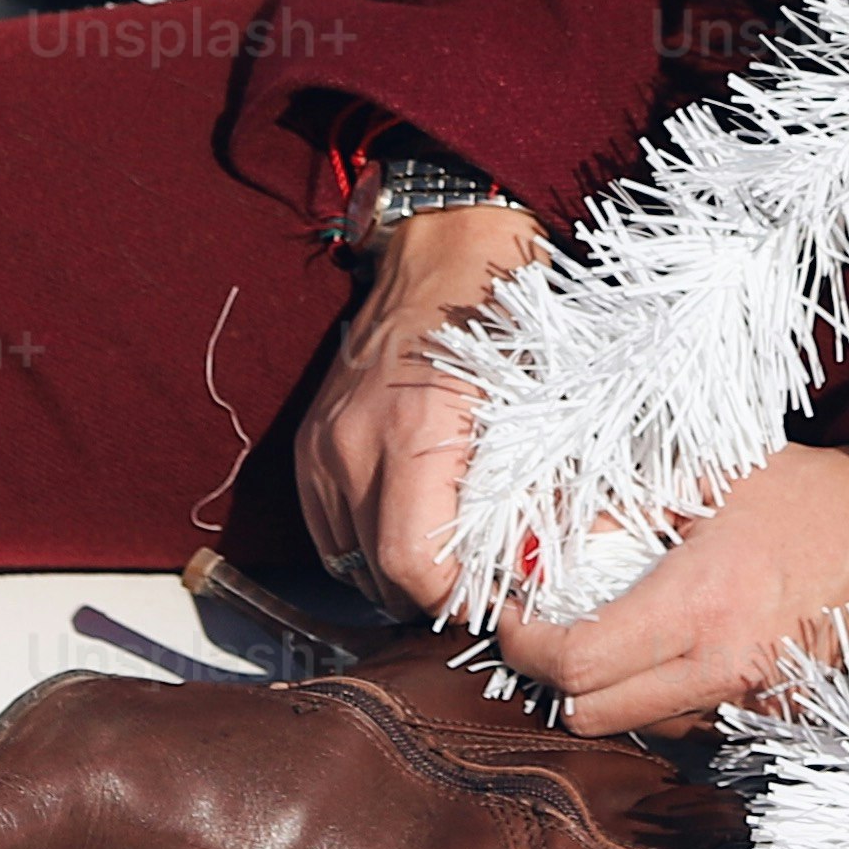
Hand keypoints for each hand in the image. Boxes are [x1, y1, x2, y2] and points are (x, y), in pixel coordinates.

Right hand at [286, 202, 546, 614]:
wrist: (443, 250)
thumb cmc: (501, 318)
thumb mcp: (537, 401)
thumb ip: (536, 491)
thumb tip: (537, 570)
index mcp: (415, 430)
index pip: (410, 564)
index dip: (456, 599)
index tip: (496, 599)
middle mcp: (355, 442)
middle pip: (376, 574)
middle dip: (430, 595)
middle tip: (481, 588)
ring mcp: (324, 444)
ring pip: (346, 560)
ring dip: (393, 574)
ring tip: (446, 563)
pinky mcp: (311, 443)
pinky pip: (328, 528)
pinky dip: (364, 544)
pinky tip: (408, 529)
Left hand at [492, 439, 848, 737]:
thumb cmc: (799, 493)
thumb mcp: (702, 476)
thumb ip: (615, 513)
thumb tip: (537, 546)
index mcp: (698, 604)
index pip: (575, 662)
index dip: (523, 644)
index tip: (509, 615)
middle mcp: (722, 669)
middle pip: (591, 715)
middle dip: (557, 675)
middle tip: (551, 627)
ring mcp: (752, 703)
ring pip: (637, 727)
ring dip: (612, 690)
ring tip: (619, 631)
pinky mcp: (774, 720)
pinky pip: (689, 726)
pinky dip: (664, 698)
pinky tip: (675, 648)